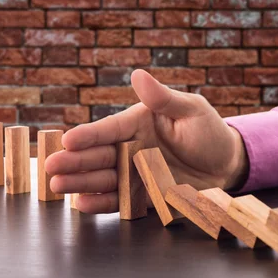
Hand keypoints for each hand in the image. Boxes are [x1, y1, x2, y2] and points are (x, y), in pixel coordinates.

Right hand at [45, 69, 248, 213]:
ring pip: (102, 178)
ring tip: (57, 186)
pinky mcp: (142, 196)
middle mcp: (130, 148)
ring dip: (79, 183)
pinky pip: (118, 200)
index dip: (88, 135)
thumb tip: (138, 74)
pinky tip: (82, 203)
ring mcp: (134, 173)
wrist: (226, 165)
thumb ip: (163, 98)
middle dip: (73, 162)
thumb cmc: (208, 131)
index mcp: (137, 124)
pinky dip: (100, 203)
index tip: (67, 140)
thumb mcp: (190, 109)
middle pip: (97, 155)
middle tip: (51, 166)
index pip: (108, 129)